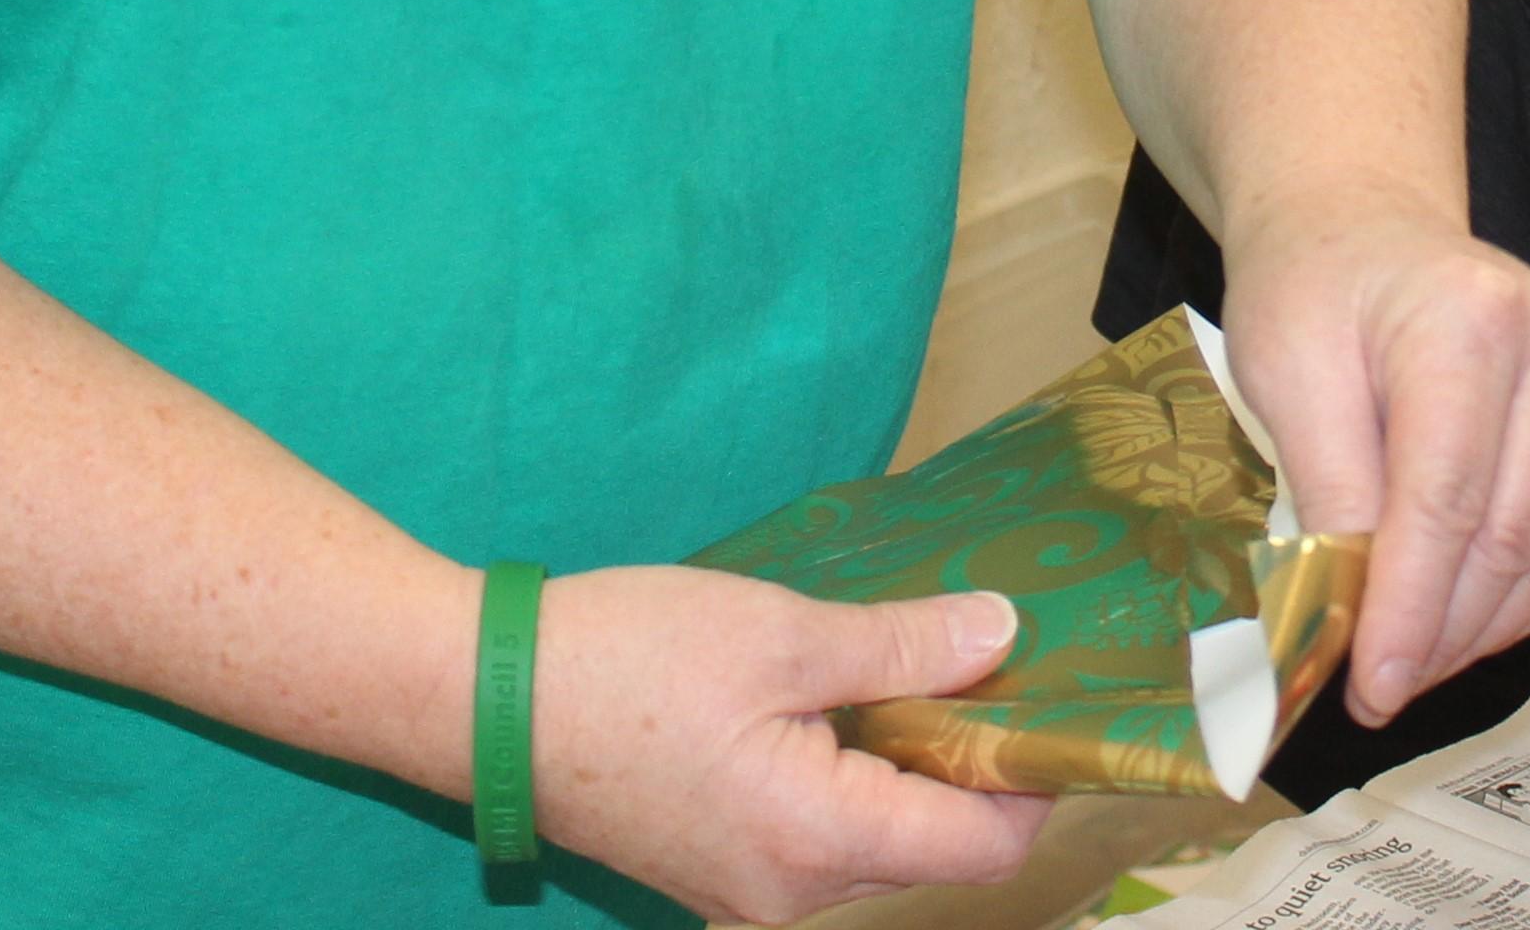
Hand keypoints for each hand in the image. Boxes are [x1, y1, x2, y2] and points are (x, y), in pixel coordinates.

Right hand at [526, 564, 1044, 922]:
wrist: (482, 698)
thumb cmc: (626, 658)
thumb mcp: (782, 632)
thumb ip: (904, 647)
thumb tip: (1003, 635)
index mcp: (818, 843)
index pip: (982, 849)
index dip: (1030, 777)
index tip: (1047, 695)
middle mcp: (790, 897)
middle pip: (932, 849)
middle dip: (970, 761)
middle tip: (980, 657)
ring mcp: (746, 895)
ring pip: (875, 844)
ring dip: (906, 766)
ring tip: (903, 665)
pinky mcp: (714, 873)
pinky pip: (817, 839)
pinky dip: (849, 780)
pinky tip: (835, 702)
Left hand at [1218, 200, 1529, 727]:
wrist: (1362, 225)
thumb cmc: (1313, 288)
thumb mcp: (1285, 370)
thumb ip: (1327, 485)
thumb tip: (1349, 610)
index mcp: (1467, 320)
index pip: (1445, 500)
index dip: (1409, 607)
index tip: (1371, 685)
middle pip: (1505, 533)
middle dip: (1440, 631)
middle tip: (1377, 687)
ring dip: (1482, 626)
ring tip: (1411, 662)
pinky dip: (1524, 595)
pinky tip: (1466, 623)